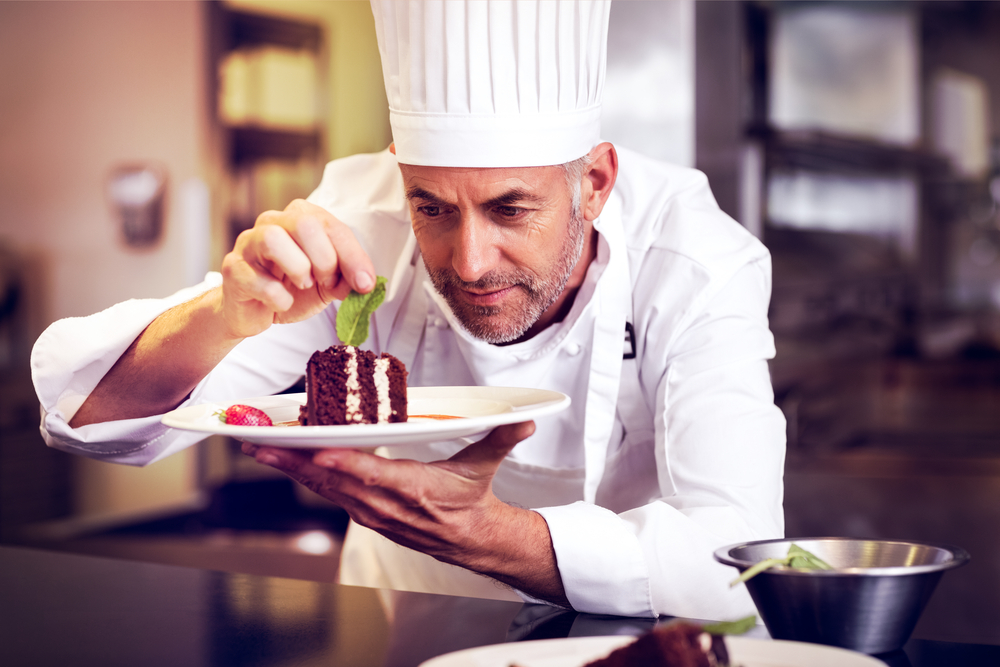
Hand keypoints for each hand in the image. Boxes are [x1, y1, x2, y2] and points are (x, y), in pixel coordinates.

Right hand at [220, 199, 376, 337]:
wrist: (255, 313)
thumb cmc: (292, 289)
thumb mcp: (328, 284)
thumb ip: (346, 278)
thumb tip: (364, 283)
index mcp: (300, 218)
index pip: (332, 225)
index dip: (352, 255)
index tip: (365, 283)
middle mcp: (272, 222)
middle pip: (304, 224)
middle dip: (325, 259)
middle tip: (326, 282)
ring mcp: (248, 243)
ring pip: (273, 238)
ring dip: (298, 268)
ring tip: (302, 285)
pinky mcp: (233, 268)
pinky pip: (257, 278)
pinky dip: (278, 297)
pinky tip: (281, 303)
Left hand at [242, 421, 568, 603]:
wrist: (471, 541)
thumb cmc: (471, 502)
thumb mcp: (484, 466)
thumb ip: (500, 438)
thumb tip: (525, 420)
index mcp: (413, 490)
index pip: (372, 475)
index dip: (342, 465)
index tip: (315, 452)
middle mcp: (386, 504)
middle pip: (333, 482)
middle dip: (294, 463)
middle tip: (260, 443)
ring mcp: (372, 513)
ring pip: (325, 489)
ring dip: (291, 470)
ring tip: (261, 449)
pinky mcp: (366, 514)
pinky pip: (330, 495)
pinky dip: (306, 479)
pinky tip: (288, 464)